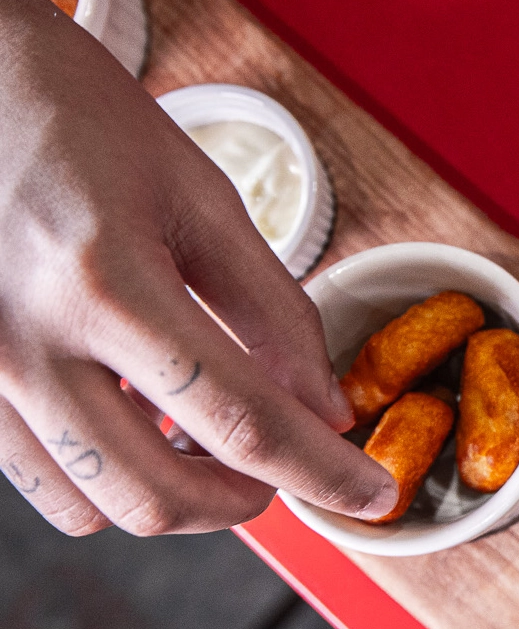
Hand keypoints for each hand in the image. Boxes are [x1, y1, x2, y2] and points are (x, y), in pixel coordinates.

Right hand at [0, 0, 396, 533]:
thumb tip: (328, 411)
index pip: (241, 421)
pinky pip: (40, 479)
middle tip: (286, 464)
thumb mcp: (199, 198)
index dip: (321, 472)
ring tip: (207, 436)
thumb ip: (273, 312)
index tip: (373, 495)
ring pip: (92, 507)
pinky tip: (137, 418)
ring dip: (174, 496)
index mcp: (104, 283)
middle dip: (246, 500)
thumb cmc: (81, 120)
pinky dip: (106, 475)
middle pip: (158, 496)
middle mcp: (22, 343)